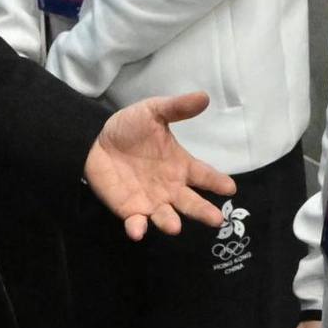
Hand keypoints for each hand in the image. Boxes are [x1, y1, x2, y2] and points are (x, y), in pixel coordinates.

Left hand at [82, 91, 232, 238]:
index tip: (230, 188)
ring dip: (170, 222)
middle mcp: (171, 188)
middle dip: (204, 212)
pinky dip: (137, 228)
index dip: (218, 182)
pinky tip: (137, 230)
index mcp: (181, 166)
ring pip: (166, 217)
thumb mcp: (154, 112)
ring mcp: (152, 202)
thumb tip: (204, 97)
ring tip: (175, 227)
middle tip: (217, 220)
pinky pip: (136, 223)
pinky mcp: (130, 211)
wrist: (96, 141)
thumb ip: (178, 108)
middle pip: (192, 203)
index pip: (205, 175)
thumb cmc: (130, 128)